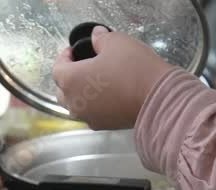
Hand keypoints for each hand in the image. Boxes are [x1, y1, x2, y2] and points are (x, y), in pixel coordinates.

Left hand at [52, 26, 173, 129]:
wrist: (158, 98)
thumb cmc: (133, 67)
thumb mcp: (116, 42)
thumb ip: (100, 38)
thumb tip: (96, 36)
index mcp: (71, 81)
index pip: (57, 68)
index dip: (64, 57)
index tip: (73, 51)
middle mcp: (75, 103)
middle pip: (62, 91)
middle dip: (69, 78)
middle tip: (83, 66)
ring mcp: (88, 118)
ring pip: (76, 106)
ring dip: (80, 94)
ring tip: (94, 83)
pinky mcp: (103, 126)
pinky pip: (92, 114)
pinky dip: (94, 105)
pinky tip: (107, 96)